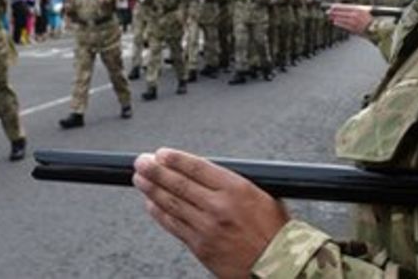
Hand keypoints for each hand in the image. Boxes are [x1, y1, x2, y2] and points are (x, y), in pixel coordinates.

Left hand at [133, 148, 288, 278]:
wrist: (278, 265)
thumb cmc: (275, 231)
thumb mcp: (263, 195)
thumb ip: (234, 183)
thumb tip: (207, 173)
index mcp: (236, 188)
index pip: (197, 167)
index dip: (175, 159)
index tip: (161, 153)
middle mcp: (219, 206)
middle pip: (179, 183)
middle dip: (156, 170)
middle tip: (141, 161)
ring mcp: (207, 228)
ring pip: (171, 203)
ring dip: (152, 189)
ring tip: (140, 178)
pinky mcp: (200, 247)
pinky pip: (173, 226)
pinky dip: (159, 213)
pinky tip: (150, 204)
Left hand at [327, 4, 373, 34]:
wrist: (374, 28)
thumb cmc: (367, 19)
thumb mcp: (362, 11)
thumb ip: (353, 10)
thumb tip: (342, 9)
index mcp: (358, 9)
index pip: (345, 7)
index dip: (338, 7)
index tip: (332, 6)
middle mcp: (356, 15)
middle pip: (342, 13)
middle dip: (334, 12)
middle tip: (328, 11)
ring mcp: (355, 22)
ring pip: (342, 19)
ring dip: (335, 18)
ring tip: (330, 17)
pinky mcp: (354, 28)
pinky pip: (345, 25)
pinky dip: (339, 23)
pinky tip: (335, 22)